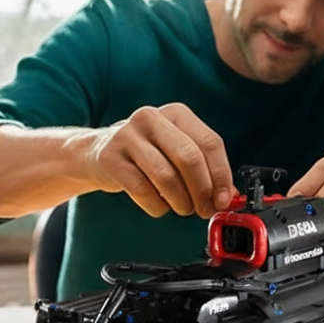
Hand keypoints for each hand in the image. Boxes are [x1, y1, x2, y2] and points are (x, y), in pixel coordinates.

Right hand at [82, 103, 233, 217]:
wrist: (96, 153)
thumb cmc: (145, 155)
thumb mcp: (175, 152)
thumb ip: (203, 168)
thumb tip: (227, 197)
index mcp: (176, 113)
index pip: (210, 143)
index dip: (221, 176)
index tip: (224, 199)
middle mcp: (151, 118)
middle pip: (190, 158)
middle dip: (202, 191)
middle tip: (204, 209)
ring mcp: (127, 136)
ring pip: (166, 177)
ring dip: (181, 202)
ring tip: (182, 208)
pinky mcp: (110, 158)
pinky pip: (142, 190)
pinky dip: (157, 206)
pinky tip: (159, 205)